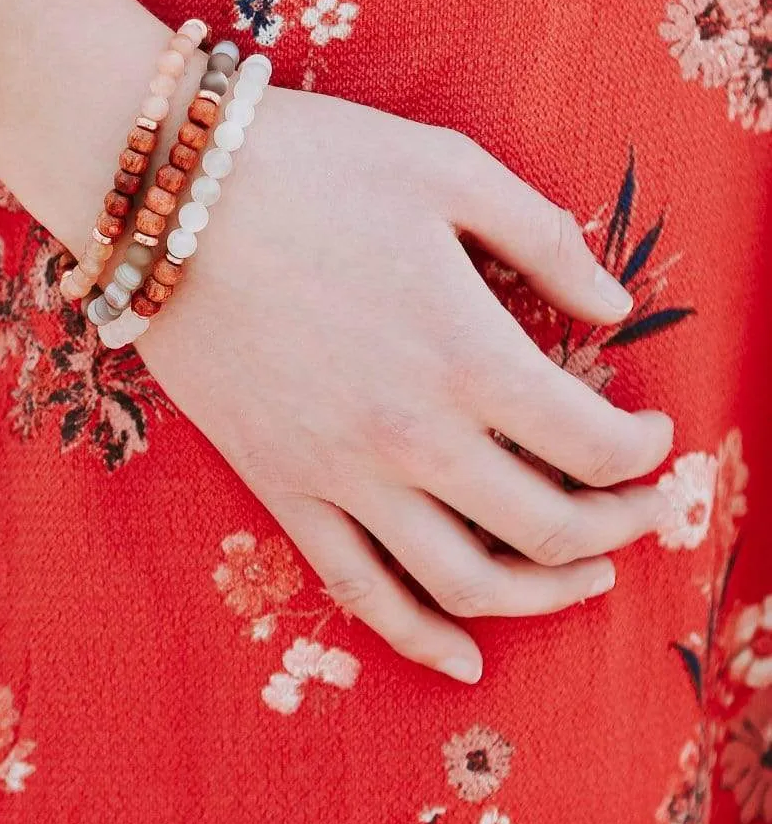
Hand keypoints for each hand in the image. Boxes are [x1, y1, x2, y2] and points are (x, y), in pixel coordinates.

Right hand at [140, 86, 671, 683]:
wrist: (168, 194)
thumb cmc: (312, 164)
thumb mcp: (448, 170)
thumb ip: (545, 239)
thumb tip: (615, 306)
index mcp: (470, 354)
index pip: (595, 446)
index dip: (645, 451)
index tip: (654, 430)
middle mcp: (416, 437)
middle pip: (551, 528)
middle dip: (618, 527)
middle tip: (639, 507)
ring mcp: (343, 476)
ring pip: (469, 583)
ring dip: (545, 597)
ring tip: (586, 580)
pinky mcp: (282, 488)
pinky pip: (360, 592)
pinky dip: (420, 639)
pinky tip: (464, 659)